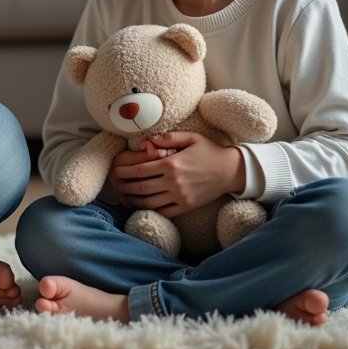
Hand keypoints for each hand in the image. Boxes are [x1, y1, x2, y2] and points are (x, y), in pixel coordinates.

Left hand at [112, 132, 244, 216]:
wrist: (231, 170)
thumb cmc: (210, 151)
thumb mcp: (191, 137)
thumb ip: (169, 137)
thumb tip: (149, 140)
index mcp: (172, 164)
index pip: (141, 170)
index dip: (126, 171)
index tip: (117, 171)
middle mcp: (174, 182)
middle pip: (142, 187)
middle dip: (126, 186)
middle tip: (116, 185)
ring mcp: (180, 196)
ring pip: (150, 202)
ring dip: (134, 200)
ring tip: (125, 197)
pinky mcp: (186, 206)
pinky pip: (164, 211)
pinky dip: (151, 210)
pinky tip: (143, 206)